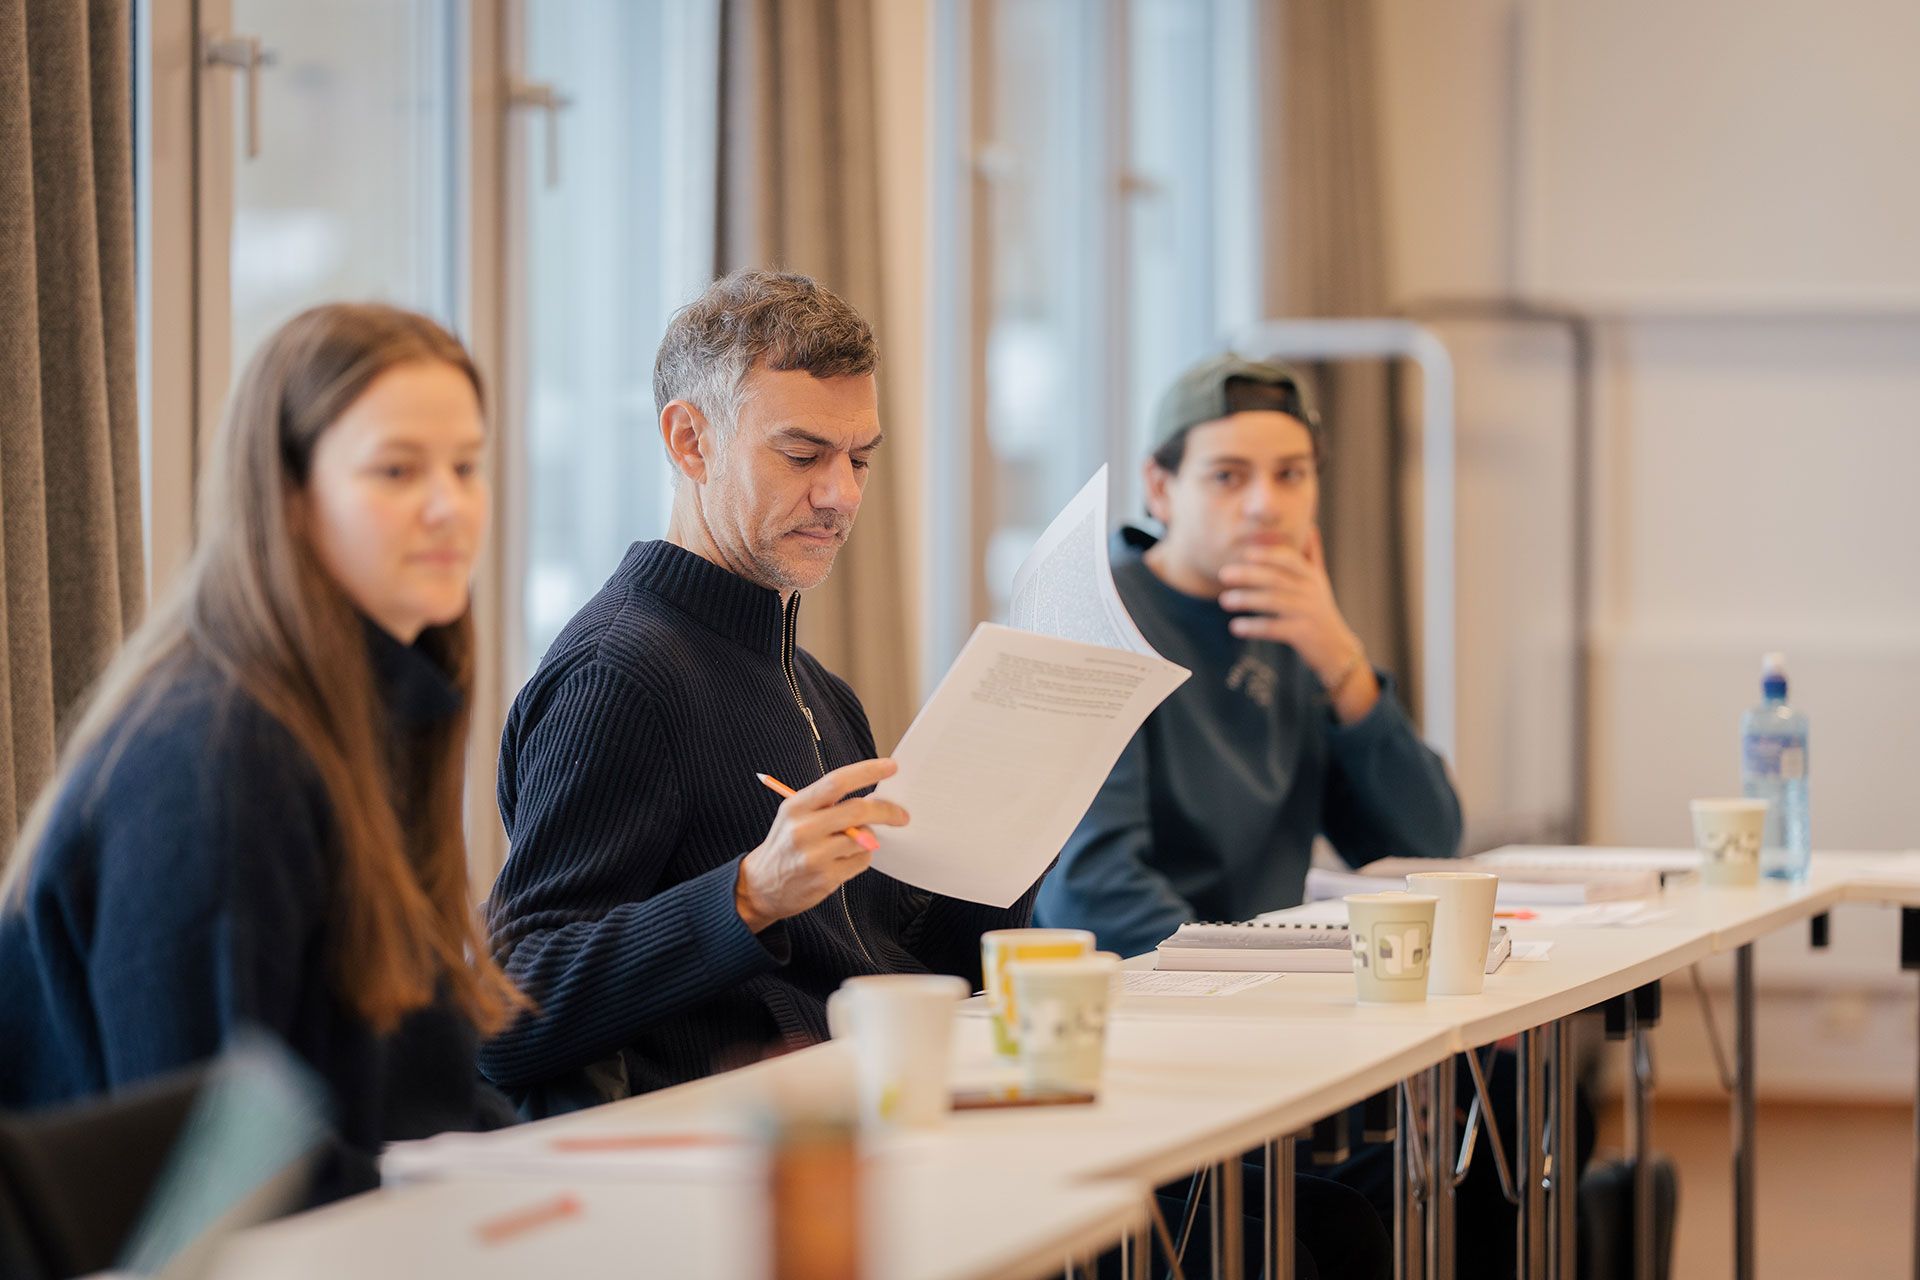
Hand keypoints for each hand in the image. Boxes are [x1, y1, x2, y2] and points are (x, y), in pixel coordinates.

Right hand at [735, 758, 909, 932]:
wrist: (762, 886)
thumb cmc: (786, 844)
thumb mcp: (796, 815)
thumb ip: (829, 804)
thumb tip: (874, 796)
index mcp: (796, 806)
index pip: (836, 782)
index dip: (867, 772)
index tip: (891, 767)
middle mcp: (803, 829)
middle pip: (857, 811)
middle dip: (886, 811)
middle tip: (901, 815)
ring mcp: (814, 856)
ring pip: (863, 839)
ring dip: (869, 839)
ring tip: (854, 842)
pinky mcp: (825, 878)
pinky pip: (861, 861)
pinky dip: (862, 857)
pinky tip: (845, 859)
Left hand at [1216, 528, 1361, 685]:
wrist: (1337, 648)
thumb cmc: (1321, 611)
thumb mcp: (1320, 581)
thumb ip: (1312, 556)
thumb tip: (1310, 527)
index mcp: (1311, 577)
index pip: (1289, 559)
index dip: (1267, 555)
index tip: (1245, 553)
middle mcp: (1310, 592)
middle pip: (1276, 578)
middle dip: (1248, 574)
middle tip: (1223, 574)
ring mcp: (1307, 612)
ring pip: (1273, 602)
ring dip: (1247, 600)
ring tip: (1224, 600)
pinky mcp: (1302, 634)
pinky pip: (1274, 628)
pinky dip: (1254, 627)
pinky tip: (1235, 627)